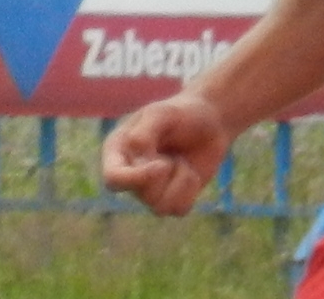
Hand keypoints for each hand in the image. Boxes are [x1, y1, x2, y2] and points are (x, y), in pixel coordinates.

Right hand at [100, 94, 231, 216]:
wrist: (210, 122)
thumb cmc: (181, 113)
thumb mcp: (162, 113)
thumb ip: (145, 131)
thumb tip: (134, 150)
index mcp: (117, 150)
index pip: (113, 178)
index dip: (135, 179)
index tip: (162, 164)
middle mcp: (130, 173)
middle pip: (142, 194)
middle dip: (166, 176)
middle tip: (174, 156)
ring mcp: (150, 189)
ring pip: (160, 207)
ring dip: (179, 182)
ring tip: (182, 162)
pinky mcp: (171, 199)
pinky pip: (178, 210)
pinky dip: (190, 191)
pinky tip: (191, 173)